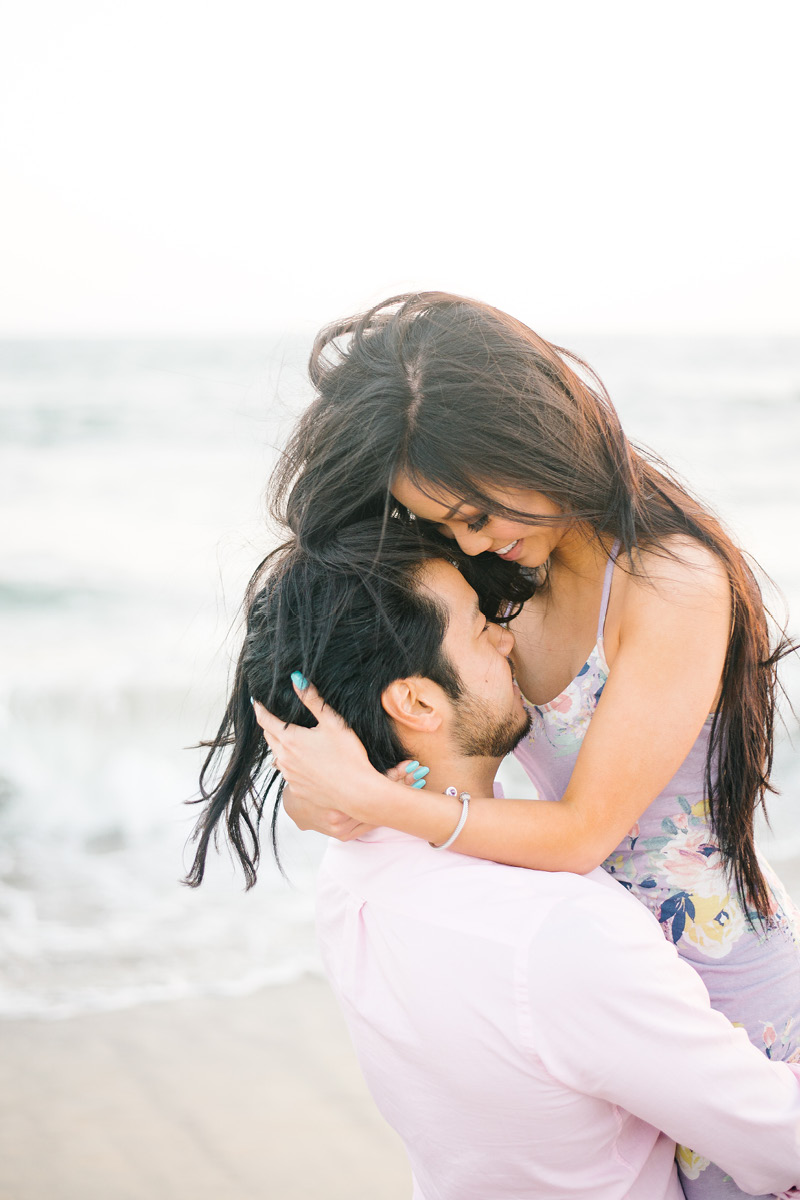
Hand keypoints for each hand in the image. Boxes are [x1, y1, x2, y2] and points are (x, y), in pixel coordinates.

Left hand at [252, 677, 417, 834]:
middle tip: (272, 716)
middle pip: (269, 738)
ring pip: (277, 756)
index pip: (266, 720)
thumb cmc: (348, 756)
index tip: (256, 702)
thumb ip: (312, 699)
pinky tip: (303, 761)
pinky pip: (288, 772)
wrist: (357, 792)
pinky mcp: (297, 789)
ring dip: (279, 746)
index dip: (260, 709)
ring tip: (288, 738)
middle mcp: (284, 758)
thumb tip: (296, 678)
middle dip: (269, 726)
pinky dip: (290, 763)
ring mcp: (290, 776)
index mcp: (290, 739)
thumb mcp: (332, 722)